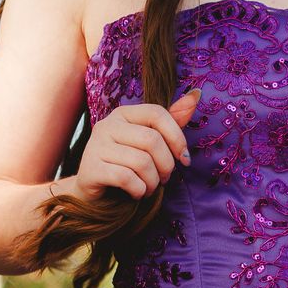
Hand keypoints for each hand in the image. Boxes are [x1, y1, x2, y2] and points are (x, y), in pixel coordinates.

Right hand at [70, 89, 201, 201]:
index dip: (177, 137)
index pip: (157, 113)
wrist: (94, 191)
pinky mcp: (91, 169)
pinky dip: (139, 190)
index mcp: (123, 114)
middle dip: (166, 165)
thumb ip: (172, 119)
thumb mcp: (149, 141)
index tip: (185, 159)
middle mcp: (107, 125)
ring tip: (149, 187)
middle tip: (164, 178)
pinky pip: (126, 178)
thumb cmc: (126, 164)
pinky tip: (136, 193)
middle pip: (151, 140)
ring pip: (141, 162)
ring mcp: (96, 146)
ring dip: (153, 182)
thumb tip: (196, 94)